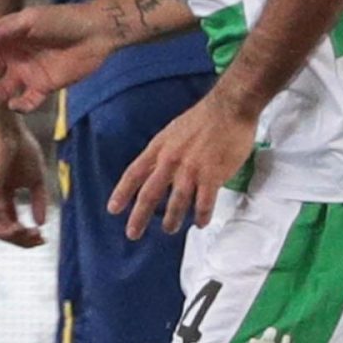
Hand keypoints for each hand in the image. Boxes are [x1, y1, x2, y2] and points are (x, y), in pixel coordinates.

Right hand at [0, 2, 110, 111]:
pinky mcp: (44, 86)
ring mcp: (28, 72)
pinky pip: (27, 101)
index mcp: (7, 37)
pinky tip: (16, 105)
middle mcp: (14, 55)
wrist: (96, 32)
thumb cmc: (62, 20)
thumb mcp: (30, 20)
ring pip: (3, 88)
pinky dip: (20, 106)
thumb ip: (4, 30)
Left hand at [0, 111, 48, 248]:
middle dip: (23, 240)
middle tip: (40, 240)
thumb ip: (39, 200)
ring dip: (16, 239)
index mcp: (1, 195)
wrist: (6, 131)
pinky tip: (21, 231)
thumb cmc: (20, 149)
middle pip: (4, 230)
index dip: (27, 234)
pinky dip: (6, 231)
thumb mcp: (35, 179)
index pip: (11, 222)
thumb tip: (42, 223)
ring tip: (32, 236)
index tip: (44, 238)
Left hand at [110, 88, 256, 239]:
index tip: (113, 209)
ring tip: (169, 230)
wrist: (229, 108)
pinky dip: (202, 215)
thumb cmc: (201, 119)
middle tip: (132, 234)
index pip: (133, 174)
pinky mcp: (212, 175)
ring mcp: (191, 169)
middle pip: (149, 194)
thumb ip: (163, 152)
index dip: (122, 193)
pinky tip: (201, 223)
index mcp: (158, 149)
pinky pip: (204, 202)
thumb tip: (157, 168)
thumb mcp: (171, 132)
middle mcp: (170, 161)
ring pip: (176, 202)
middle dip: (139, 217)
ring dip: (172, 219)